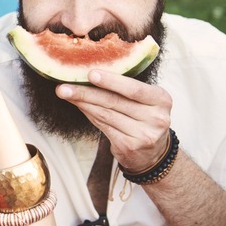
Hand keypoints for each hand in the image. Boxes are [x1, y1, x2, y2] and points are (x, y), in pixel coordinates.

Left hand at [56, 69, 170, 170]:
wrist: (153, 152)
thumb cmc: (144, 117)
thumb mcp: (145, 101)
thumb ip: (125, 88)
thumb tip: (89, 73)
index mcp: (161, 99)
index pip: (134, 89)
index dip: (111, 81)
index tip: (90, 74)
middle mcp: (156, 118)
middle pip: (114, 102)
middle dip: (86, 93)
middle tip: (64, 86)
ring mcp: (143, 134)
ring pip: (105, 114)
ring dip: (82, 103)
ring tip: (64, 93)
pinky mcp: (129, 146)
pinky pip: (103, 126)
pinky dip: (88, 114)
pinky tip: (78, 106)